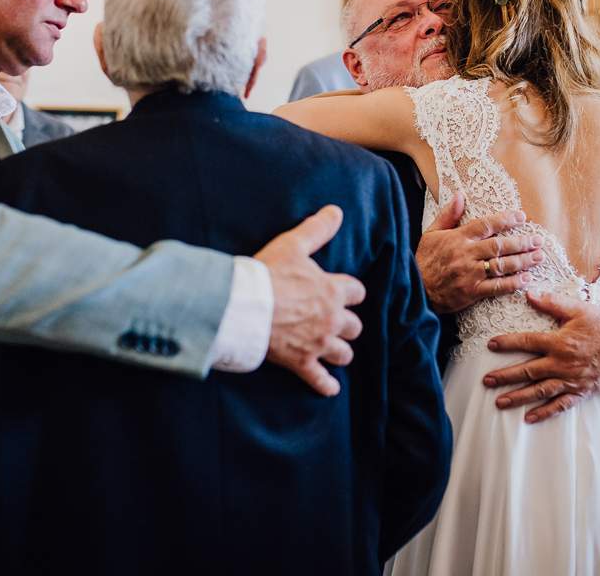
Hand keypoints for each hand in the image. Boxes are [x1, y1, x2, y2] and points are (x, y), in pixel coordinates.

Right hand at [255, 206, 365, 396]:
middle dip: (348, 324)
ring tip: (336, 351)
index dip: (351, 293)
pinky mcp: (300, 362)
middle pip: (354, 326)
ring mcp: (317, 343)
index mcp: (333, 290)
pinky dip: (326, 385)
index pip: (356, 293)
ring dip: (341, 351)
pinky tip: (331, 388)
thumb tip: (336, 211)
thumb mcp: (293, 244)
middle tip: (338, 323)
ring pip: (343, 353)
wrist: (242, 306)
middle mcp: (331, 319)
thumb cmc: (267, 273)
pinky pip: (319, 379)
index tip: (346, 293)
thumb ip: (317, 229)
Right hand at [414, 192, 542, 313]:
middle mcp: (466, 254)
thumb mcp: (430, 233)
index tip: (521, 216)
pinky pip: (496, 287)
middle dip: (522, 242)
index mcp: (457, 238)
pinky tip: (527, 279)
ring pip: (501, 265)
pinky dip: (513, 283)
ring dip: (523, 261)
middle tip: (538, 240)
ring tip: (538, 257)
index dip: (505, 220)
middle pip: (499, 245)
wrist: (414, 290)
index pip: (486, 225)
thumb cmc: (423, 260)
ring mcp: (470, 274)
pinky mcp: (471, 292)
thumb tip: (460, 195)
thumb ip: (448, 215)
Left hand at [481, 291, 599, 422]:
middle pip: (528, 371)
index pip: (528, 342)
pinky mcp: (581, 391)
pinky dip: (545, 412)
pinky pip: (560, 405)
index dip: (508, 343)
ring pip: (540, 391)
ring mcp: (571, 380)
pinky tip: (529, 418)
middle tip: (486, 381)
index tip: (490, 344)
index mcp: (560, 342)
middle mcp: (562, 363)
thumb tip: (529, 294)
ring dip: (518, 397)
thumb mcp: (579, 309)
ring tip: (499, 402)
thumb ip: (552, 303)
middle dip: (505, 376)